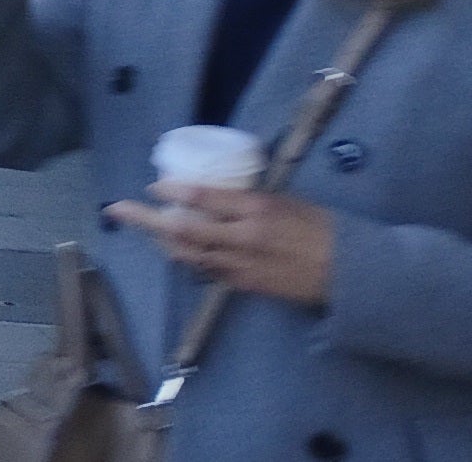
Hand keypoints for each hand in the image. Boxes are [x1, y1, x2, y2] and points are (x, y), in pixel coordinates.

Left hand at [103, 182, 337, 305]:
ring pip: (188, 253)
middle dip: (145, 219)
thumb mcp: (290, 201)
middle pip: (183, 229)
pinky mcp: (246, 285)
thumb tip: (216, 192)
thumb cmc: (326, 229)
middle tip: (117, 209)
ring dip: (162, 240)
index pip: (202, 198)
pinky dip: (188, 258)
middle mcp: (243, 238)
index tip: (154, 186)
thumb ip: (250, 199)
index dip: (172, 191)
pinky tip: (176, 249)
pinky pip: (207, 270)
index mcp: (257, 210)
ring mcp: (242, 265)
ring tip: (141, 227)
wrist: (355, 274)